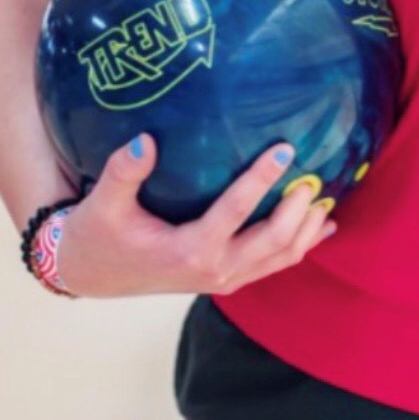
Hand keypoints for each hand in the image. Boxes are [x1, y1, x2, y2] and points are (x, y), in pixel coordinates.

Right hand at [50, 134, 335, 299]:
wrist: (93, 274)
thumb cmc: (99, 235)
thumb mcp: (104, 204)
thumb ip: (124, 171)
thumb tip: (145, 140)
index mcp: (188, 250)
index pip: (236, 211)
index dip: (262, 179)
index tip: (285, 149)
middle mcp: (214, 269)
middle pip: (274, 240)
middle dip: (298, 208)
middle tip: (314, 174)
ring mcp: (225, 278)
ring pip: (282, 256)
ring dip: (308, 228)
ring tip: (325, 193)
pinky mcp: (229, 279)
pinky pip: (275, 264)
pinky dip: (302, 244)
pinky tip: (324, 223)